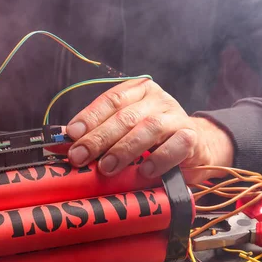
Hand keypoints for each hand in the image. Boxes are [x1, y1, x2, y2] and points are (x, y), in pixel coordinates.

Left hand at [65, 78, 234, 183]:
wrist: (198, 145)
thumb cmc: (154, 139)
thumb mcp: (125, 131)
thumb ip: (98, 132)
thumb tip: (63, 142)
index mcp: (138, 91)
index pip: (110, 100)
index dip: (89, 117)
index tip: (71, 135)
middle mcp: (157, 99)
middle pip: (125, 116)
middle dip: (99, 138)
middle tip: (80, 156)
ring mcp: (176, 116)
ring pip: (148, 128)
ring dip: (125, 149)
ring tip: (107, 167)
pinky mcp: (192, 137)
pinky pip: (175, 145)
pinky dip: (159, 158)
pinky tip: (145, 170)